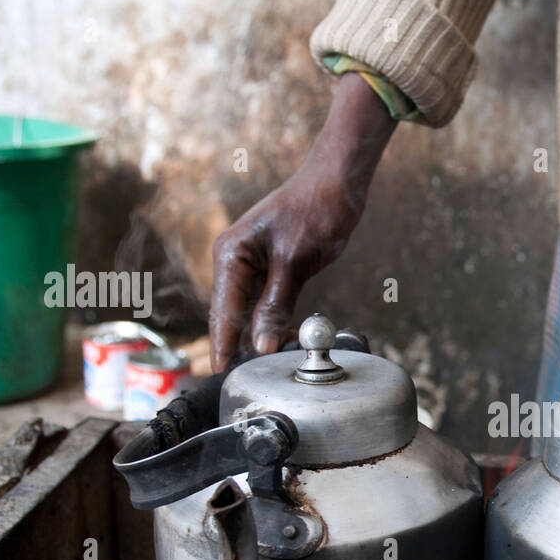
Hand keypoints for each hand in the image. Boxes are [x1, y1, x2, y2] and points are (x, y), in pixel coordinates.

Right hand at [209, 73, 396, 370]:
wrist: (338, 182)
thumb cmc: (316, 210)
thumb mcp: (295, 262)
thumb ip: (275, 306)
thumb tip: (262, 344)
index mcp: (231, 254)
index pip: (222, 311)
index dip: (223, 345)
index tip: (221, 375)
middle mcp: (235, 260)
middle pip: (231, 314)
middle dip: (241, 344)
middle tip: (250, 377)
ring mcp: (253, 264)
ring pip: (249, 311)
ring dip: (260, 335)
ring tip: (273, 364)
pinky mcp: (272, 267)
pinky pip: (266, 303)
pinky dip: (275, 321)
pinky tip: (288, 338)